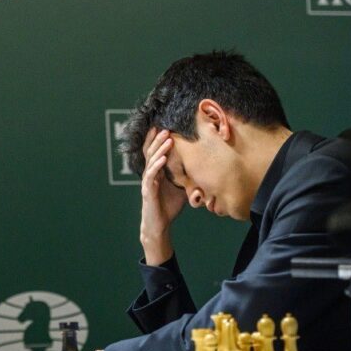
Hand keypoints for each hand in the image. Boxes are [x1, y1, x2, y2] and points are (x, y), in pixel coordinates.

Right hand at [140, 128, 184, 264]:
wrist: (159, 225)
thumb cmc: (168, 207)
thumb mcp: (181, 188)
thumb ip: (187, 177)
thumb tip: (203, 169)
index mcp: (156, 172)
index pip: (154, 152)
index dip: (156, 140)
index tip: (162, 126)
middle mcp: (149, 174)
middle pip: (151, 152)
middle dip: (158, 139)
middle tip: (166, 127)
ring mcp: (147, 182)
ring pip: (151, 161)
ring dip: (159, 149)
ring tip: (168, 139)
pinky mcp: (147, 191)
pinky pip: (151, 176)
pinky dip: (157, 166)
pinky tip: (163, 158)